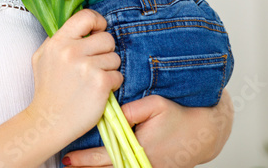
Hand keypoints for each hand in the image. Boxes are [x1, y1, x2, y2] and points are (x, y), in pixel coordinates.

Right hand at [26, 9, 122, 142]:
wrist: (48, 121)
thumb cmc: (47, 89)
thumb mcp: (42, 56)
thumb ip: (58, 38)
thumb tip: (80, 26)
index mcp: (58, 42)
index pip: (86, 16)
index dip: (97, 22)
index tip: (97, 32)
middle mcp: (72, 51)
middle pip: (107, 38)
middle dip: (105, 51)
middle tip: (95, 63)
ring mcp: (87, 67)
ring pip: (115, 58)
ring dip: (109, 69)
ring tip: (94, 79)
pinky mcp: (100, 84)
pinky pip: (118, 75)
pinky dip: (112, 84)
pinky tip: (99, 91)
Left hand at [62, 92, 233, 166]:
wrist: (203, 134)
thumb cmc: (180, 116)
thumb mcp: (156, 105)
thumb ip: (132, 110)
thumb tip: (110, 111)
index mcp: (138, 148)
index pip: (105, 156)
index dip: (84, 158)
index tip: (67, 156)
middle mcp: (139, 162)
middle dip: (84, 166)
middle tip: (64, 162)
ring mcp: (144, 167)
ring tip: (75, 165)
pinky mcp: (148, 167)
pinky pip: (124, 167)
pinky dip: (108, 167)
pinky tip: (95, 166)